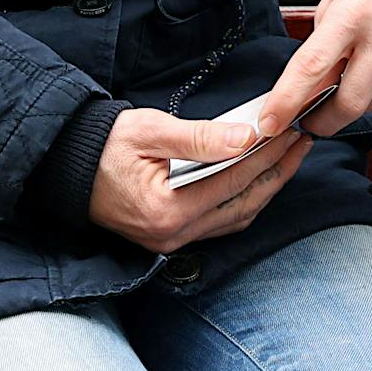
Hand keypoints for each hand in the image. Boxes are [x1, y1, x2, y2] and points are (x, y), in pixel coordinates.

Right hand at [87, 108, 310, 252]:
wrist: (68, 167)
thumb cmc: (107, 145)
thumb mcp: (152, 131)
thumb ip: (201, 137)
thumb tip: (247, 137)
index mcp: (168, 210)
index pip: (235, 179)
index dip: (268, 153)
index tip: (291, 129)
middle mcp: (173, 235)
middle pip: (244, 204)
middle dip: (278, 172)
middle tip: (303, 142)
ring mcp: (172, 241)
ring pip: (236, 218)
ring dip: (267, 187)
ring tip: (290, 157)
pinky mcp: (170, 237)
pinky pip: (220, 223)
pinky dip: (245, 200)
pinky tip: (260, 180)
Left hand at [259, 0, 371, 139]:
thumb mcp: (332, 3)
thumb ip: (320, 51)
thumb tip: (307, 100)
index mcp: (354, 11)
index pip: (313, 67)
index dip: (287, 102)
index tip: (270, 124)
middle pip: (350, 103)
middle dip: (323, 121)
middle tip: (310, 119)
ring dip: (356, 98)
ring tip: (355, 68)